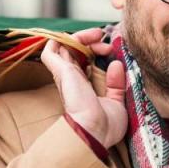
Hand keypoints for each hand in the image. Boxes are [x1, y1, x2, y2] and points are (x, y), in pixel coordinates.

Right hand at [40, 28, 126, 147]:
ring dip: (80, 36)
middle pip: (73, 51)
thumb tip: (116, 64)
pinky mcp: (61, 72)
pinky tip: (82, 37)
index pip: (82, 61)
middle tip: (106, 39)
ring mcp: (65, 75)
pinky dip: (61, 39)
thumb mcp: (117, 103)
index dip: (95, 50)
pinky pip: (50, 50)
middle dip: (90, 40)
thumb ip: (116, 85)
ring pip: (62, 46)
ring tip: (99, 34)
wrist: (95, 133)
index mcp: (82, 87)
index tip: (111, 50)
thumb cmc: (106, 127)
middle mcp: (71, 80)